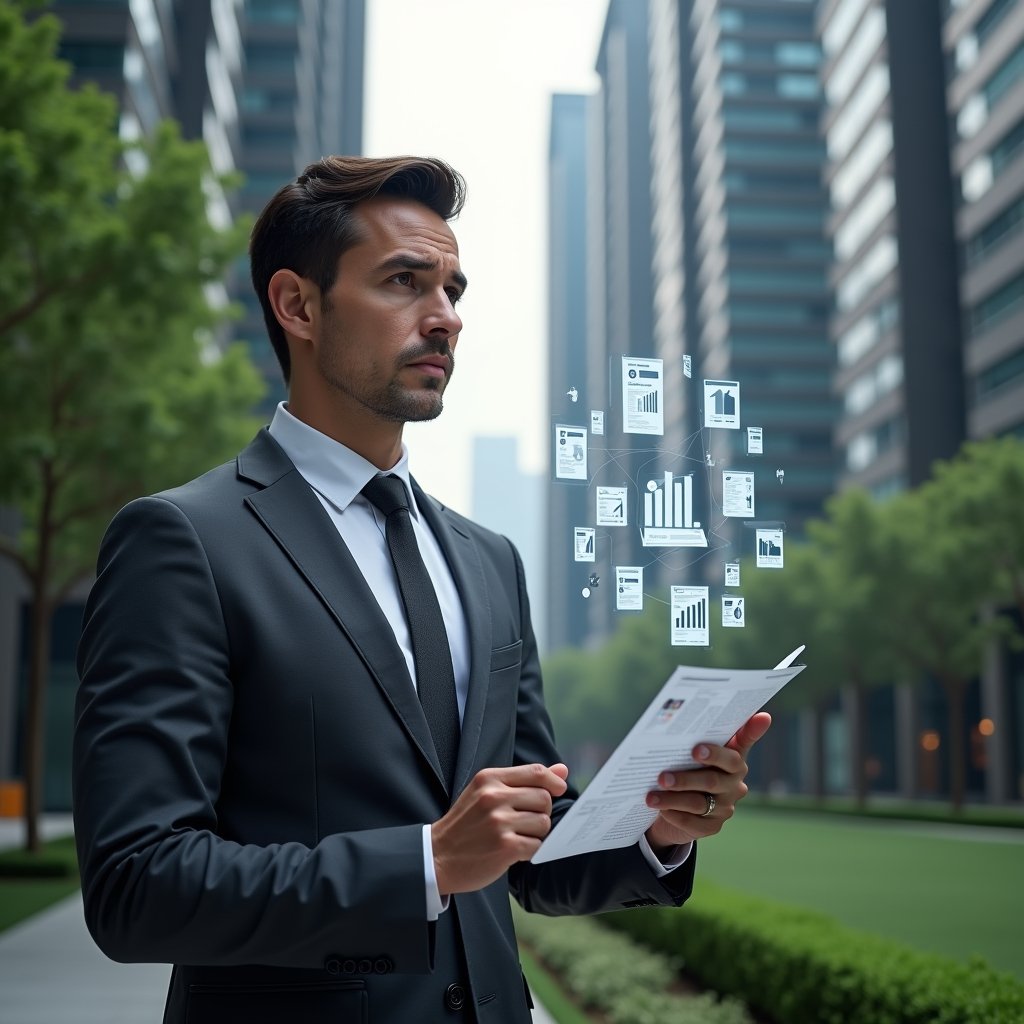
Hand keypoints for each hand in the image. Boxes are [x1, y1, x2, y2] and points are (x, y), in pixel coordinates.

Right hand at [432, 763, 568, 894]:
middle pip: (544, 798)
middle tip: (525, 821)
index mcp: (489, 779)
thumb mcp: (486, 793)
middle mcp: (494, 797)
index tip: (558, 789)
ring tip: (517, 836)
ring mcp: (499, 822)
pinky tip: (514, 851)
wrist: (437, 856)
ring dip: (536, 833)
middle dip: (541, 812)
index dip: (553, 781)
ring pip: (543, 823)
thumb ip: (524, 780)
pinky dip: (530, 850)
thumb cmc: (465, 824)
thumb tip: (562, 770)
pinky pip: (536, 845)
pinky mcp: (504, 846)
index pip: (536, 772)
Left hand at [644, 712, 770, 853]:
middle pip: (712, 780)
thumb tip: (675, 722)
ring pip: (698, 803)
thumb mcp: (690, 752)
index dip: (746, 734)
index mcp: (733, 758)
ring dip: (672, 799)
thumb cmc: (686, 768)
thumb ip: (691, 737)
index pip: (743, 743)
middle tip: (662, 777)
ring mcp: (726, 806)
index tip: (734, 728)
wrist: (677, 805)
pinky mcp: (713, 826)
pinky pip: (694, 824)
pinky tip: (661, 810)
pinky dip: (675, 816)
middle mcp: (734, 783)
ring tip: (651, 796)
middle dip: (685, 778)